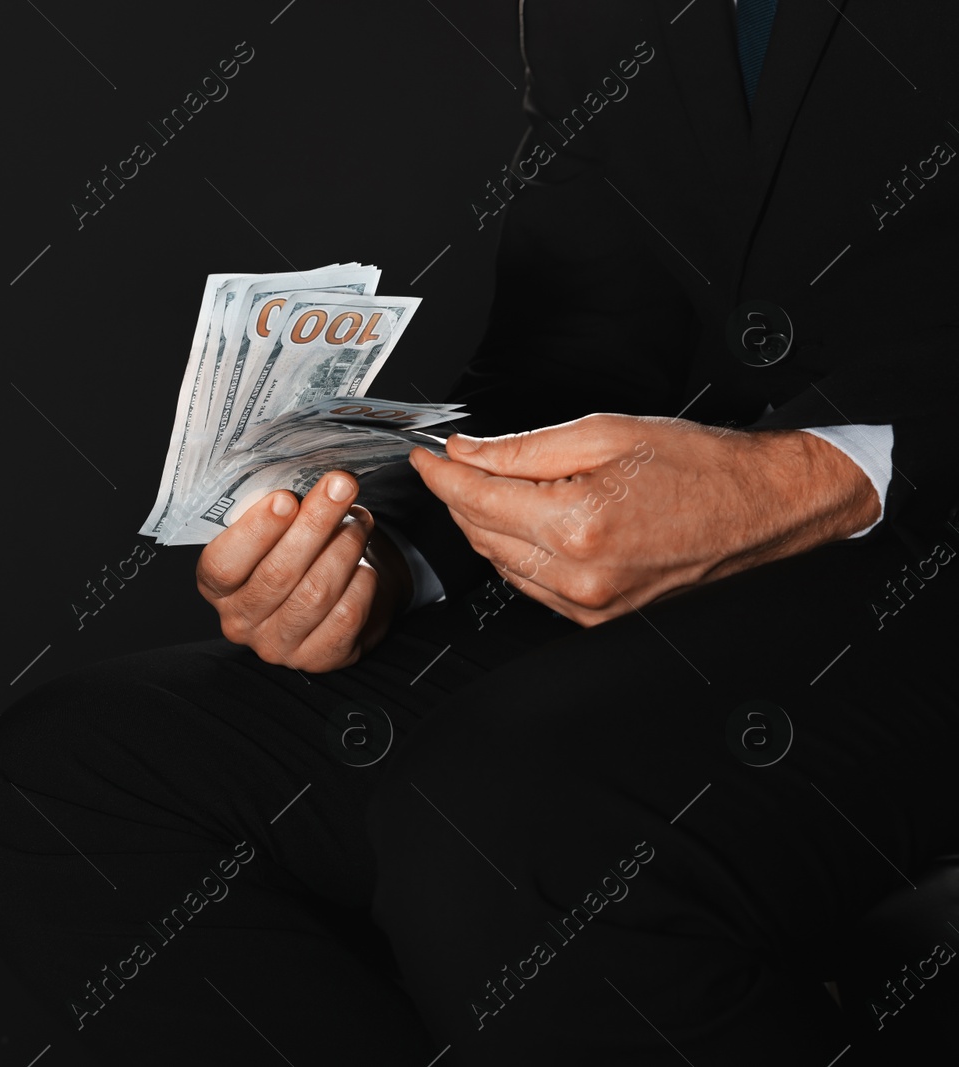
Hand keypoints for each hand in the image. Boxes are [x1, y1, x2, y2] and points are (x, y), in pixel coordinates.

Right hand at [195, 470, 411, 670]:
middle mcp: (240, 621)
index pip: (224, 565)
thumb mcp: (276, 530)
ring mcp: (278, 645)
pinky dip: (361, 584)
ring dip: (343, 549)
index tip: (286, 499)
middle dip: (314, 524)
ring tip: (358, 521)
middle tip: (340, 486)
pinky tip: (365, 564)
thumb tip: (312, 484)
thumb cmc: (297, 551)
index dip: (255, 532)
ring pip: (315, 594)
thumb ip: (280, 512)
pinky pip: (345, 617)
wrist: (334, 593)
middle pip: (277, 574)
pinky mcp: (318, 658)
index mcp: (217, 586)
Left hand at [409, 413, 880, 626]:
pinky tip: (524, 521)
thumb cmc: (701, 468)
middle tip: (453, 462)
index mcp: (578, 525)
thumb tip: (467, 452)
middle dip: (458, 495)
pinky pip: (531, 583)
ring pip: (500, 562)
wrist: (762, 508)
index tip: (425, 457)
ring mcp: (588, 604)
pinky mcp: (597, 617)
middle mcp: (579, 575)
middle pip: (481, 534)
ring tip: (492, 484)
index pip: (475, 500)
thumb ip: (523, 448)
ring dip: (484, 523)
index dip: (440, 474)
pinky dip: (516, 551)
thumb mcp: (605, 434)